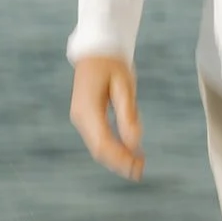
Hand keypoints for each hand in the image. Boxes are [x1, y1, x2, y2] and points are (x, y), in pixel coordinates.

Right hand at [70, 55, 143, 180]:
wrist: (96, 50)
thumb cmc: (112, 65)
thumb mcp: (124, 87)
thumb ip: (128, 115)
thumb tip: (134, 143)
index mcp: (88, 110)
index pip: (104, 143)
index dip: (121, 158)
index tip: (139, 166)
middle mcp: (81, 117)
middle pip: (99, 150)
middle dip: (120, 163)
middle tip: (141, 171)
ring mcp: (81, 119)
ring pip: (98, 148)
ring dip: (117, 159)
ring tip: (138, 165)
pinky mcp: (86, 118)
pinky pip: (98, 140)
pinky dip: (113, 150)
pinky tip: (129, 153)